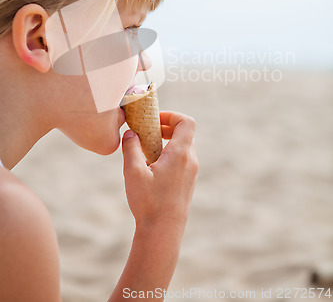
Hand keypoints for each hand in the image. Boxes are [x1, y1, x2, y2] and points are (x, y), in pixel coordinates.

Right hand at [122, 111, 197, 232]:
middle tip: (147, 131)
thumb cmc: (149, 202)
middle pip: (184, 133)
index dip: (171, 115)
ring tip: (146, 149)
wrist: (163, 234)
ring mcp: (191, 173)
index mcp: (181, 154)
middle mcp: (191, 161)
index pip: (186, 122)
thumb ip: (131, 148)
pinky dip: (169, 155)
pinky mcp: (188, 184)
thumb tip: (131, 133)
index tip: (153, 119)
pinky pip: (182, 160)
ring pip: (183, 147)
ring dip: (166, 142)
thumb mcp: (133, 172)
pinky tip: (151, 167)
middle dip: (166, 127)